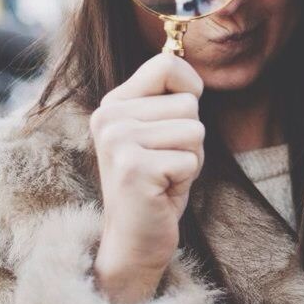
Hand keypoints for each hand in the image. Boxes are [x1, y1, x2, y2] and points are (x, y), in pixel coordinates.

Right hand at [89, 52, 204, 303]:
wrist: (135, 239)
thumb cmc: (158, 179)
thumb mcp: (160, 129)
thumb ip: (169, 97)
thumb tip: (188, 66)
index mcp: (114, 103)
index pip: (167, 64)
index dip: (190, 88)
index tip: (180, 117)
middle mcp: (109, 117)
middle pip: (188, 103)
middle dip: (191, 137)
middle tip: (166, 161)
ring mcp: (117, 142)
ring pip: (194, 130)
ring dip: (191, 158)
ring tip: (165, 174)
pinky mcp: (132, 169)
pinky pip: (190, 159)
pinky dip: (186, 178)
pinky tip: (162, 191)